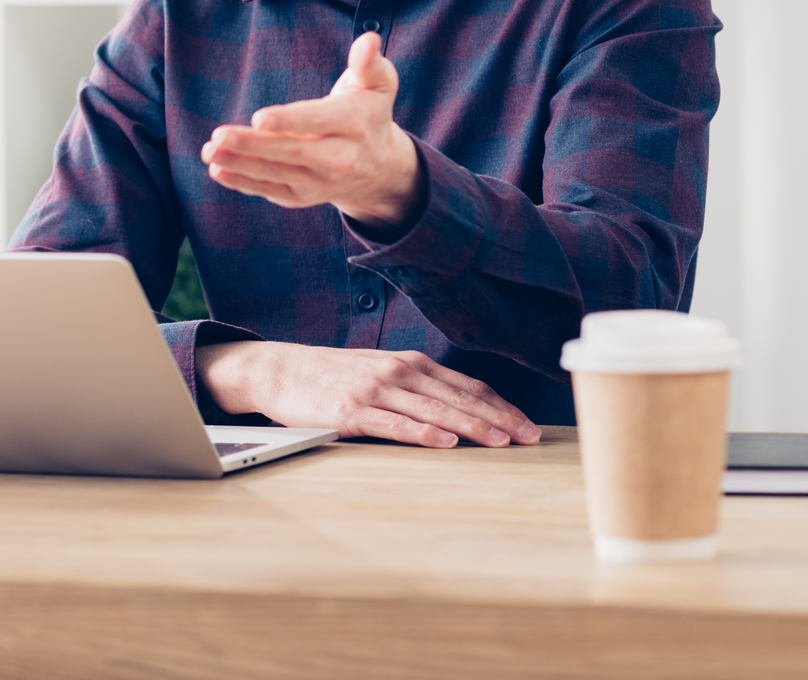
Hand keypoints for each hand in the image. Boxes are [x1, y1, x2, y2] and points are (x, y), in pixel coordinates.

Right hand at [196, 340, 540, 447]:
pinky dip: (422, 433)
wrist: (278, 369)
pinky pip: (394, 424)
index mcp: (410, 363)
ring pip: (433, 410)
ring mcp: (375, 390)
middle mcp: (398, 371)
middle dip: (499, 418)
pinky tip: (444, 443)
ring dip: (470, 426)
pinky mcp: (351, 411)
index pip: (467, 385)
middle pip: (458, 397)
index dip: (501, 405)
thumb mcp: (379, 371)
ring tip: (500, 442)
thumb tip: (459, 412)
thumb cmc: (331, 376)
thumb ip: (416, 387)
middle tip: (530, 438)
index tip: (527, 425)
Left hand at [199, 32, 421, 228]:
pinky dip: (242, 182)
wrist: (378, 169)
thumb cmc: (368, 113)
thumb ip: (369, 63)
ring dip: (240, 164)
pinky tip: (218, 169)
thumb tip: (369, 40)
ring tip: (210, 151)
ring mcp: (319, 181)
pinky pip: (269, 189)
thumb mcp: (378, 85)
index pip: (318, 121)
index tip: (259, 119)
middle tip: (219, 135)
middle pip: (292, 152)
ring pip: (275, 173)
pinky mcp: (301, 195)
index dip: (289, 121)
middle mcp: (339, 158)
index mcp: (354, 124)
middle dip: (254, 145)